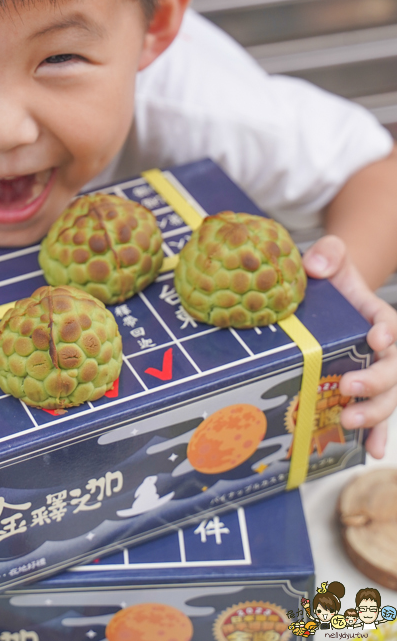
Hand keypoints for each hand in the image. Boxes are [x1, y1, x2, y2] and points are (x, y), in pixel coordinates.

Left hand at [303, 235, 396, 457]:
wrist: (330, 300)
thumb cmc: (331, 279)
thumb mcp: (329, 258)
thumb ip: (327, 253)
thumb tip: (315, 265)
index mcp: (378, 317)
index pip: (390, 325)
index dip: (387, 332)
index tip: (376, 338)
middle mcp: (384, 349)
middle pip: (392, 369)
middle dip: (376, 380)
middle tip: (350, 386)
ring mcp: (375, 373)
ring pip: (387, 397)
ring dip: (374, 412)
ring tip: (350, 419)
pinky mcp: (362, 392)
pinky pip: (375, 416)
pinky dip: (376, 434)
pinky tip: (371, 451)